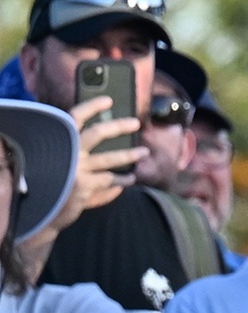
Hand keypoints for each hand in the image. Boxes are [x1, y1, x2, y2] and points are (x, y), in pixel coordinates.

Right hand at [57, 96, 142, 221]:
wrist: (38, 211)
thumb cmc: (50, 182)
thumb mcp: (58, 162)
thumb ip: (74, 151)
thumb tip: (99, 139)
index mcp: (58, 141)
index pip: (74, 117)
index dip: (91, 107)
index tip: (108, 101)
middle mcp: (67, 152)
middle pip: (97, 133)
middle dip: (119, 126)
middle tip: (135, 123)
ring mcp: (76, 169)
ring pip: (110, 159)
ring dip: (129, 155)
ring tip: (144, 152)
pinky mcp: (84, 186)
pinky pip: (110, 180)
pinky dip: (121, 181)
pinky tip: (129, 180)